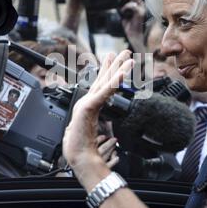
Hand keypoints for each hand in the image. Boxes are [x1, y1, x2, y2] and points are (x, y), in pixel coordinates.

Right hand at [63, 50, 133, 171]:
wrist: (78, 156)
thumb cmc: (83, 147)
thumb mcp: (94, 134)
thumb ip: (100, 130)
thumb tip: (112, 138)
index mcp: (89, 105)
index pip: (102, 84)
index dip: (108, 70)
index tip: (114, 59)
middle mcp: (88, 101)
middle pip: (104, 78)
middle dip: (115, 63)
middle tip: (125, 51)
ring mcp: (87, 103)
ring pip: (106, 82)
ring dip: (118, 68)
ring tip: (128, 57)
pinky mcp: (89, 107)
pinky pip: (105, 92)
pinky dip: (114, 82)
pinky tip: (122, 74)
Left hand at [118, 0, 145, 53]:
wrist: (136, 37)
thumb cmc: (131, 27)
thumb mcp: (125, 15)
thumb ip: (123, 8)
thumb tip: (117, 2)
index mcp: (138, 5)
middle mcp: (141, 5)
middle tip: (119, 0)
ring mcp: (142, 9)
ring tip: (121, 5)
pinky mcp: (141, 13)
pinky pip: (133, 6)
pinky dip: (126, 8)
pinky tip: (123, 13)